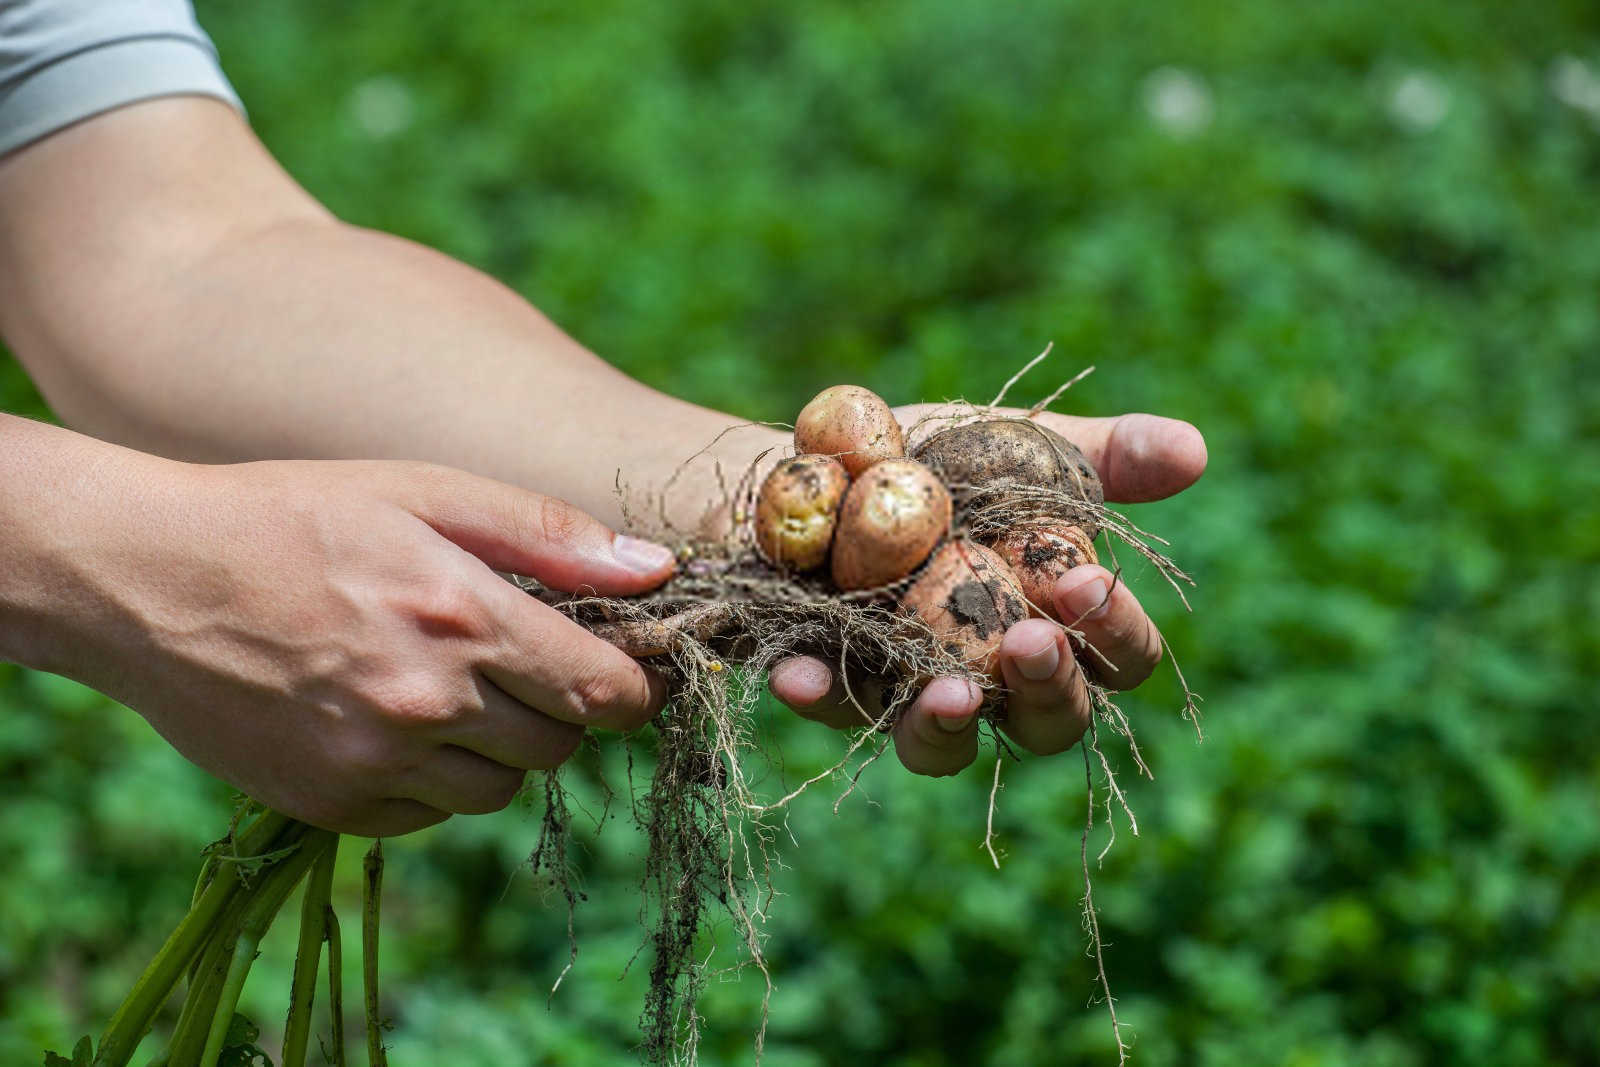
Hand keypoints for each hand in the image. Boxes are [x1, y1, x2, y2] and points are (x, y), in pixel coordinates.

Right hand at [24, 446, 674, 834]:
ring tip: (449, 684)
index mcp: (463, 618)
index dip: (637, 688)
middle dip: (560, 708)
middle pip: (559, 746)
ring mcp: (373, 763)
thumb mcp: (426, 491)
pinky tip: (391, 718)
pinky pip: (428, 814)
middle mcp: (425, 704)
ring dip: (498, 747)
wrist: (144, 578)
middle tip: (521, 660)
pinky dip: (432, 779)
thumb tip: (659, 570)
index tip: (635, 673)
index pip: (604, 693)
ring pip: (499, 790)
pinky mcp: (328, 805)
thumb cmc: (295, 516)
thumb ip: (549, 535)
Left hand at [767, 409, 1205, 775]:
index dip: (1114, 631)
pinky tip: (799, 673)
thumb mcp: (1025, 447)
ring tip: (944, 694)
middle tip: (1030, 641)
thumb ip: (1106, 455)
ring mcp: (913, 694)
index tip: (1085, 578)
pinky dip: (818, 694)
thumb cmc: (948, 460)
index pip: (1120, 659)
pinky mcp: (835, 689)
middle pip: (1051, 723)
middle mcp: (996, 677)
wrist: (829, 456)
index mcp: (1060, 623)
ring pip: (944, 747)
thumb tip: (1197, 449)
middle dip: (1049, 688)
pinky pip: (831, 708)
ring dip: (946, 727)